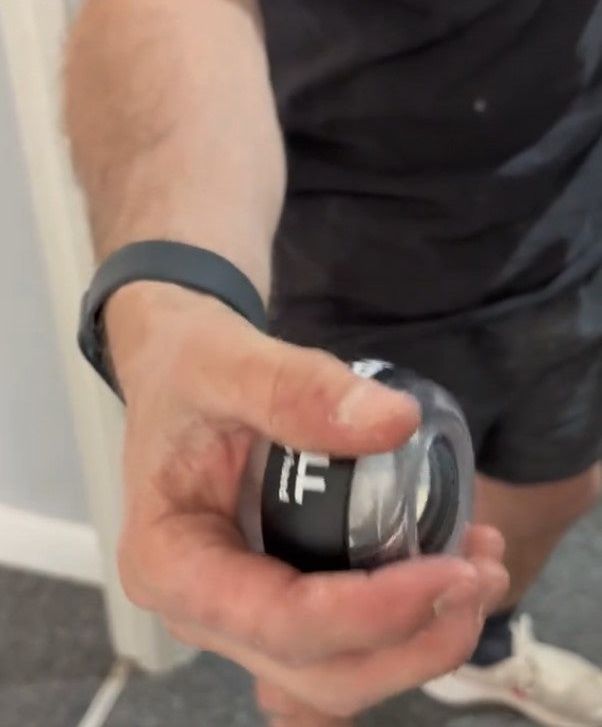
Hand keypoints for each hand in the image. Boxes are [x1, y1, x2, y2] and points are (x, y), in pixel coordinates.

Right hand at [107, 284, 508, 719]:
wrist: (178, 368)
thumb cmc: (184, 366)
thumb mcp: (224, 361)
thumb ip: (297, 389)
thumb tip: (397, 423)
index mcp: (172, 562)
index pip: (280, 624)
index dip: (374, 613)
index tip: (452, 571)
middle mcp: (205, 608)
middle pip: (321, 672)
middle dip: (413, 641)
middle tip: (482, 575)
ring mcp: (244, 610)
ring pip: (341, 672)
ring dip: (421, 640)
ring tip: (481, 570)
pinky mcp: (280, 593)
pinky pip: (347, 637)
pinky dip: (406, 620)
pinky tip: (449, 565)